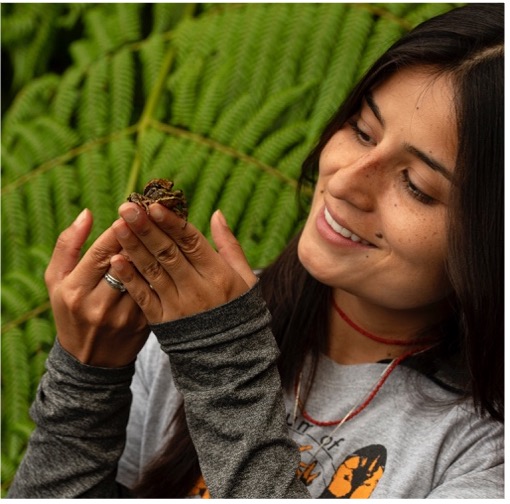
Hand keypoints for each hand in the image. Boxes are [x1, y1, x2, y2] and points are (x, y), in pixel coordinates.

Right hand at [45, 209, 149, 366]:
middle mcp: (100, 304)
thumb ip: (68, 245)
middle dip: (141, 235)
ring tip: (164, 229)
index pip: (101, 253)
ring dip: (156, 251)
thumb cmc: (70, 311)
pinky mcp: (143, 323)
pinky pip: (155, 290)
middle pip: (128, 262)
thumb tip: (87, 213)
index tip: (132, 210)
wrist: (90, 360)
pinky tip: (169, 254)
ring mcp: (124, 316)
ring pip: (146, 275)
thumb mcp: (57, 280)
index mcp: (76, 290)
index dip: (119, 230)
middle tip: (154, 214)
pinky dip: (162, 271)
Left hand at [109, 203, 257, 323]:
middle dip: (146, 229)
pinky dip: (129, 279)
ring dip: (133, 248)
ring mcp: (179, 306)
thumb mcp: (244, 276)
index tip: (154, 205)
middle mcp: (198, 289)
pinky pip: (143, 297)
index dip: (172, 223)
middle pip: (168, 253)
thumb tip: (216, 214)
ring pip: (153, 271)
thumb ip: (229, 245)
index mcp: (218, 274)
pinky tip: (115, 261)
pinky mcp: (164, 321)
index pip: (191, 242)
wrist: (230, 353)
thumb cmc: (238, 308)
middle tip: (127, 207)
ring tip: (118, 226)